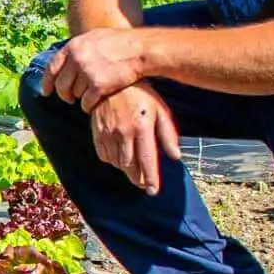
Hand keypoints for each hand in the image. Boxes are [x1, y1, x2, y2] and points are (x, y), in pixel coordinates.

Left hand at [44, 24, 148, 112]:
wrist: (140, 49)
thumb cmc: (120, 43)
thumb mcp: (95, 38)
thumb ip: (79, 48)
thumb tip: (65, 59)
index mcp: (74, 46)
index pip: (52, 67)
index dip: (47, 82)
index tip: (46, 92)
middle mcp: (77, 59)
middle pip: (62, 84)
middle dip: (64, 94)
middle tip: (69, 99)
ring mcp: (87, 72)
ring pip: (75, 94)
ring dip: (80, 98)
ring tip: (88, 96)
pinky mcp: (98, 85)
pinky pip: (86, 103)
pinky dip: (88, 106)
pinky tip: (93, 105)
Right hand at [91, 83, 182, 198]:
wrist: (113, 82)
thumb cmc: (141, 95)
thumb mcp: (160, 110)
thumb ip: (168, 134)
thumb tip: (176, 156)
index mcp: (143, 127)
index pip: (147, 159)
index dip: (150, 178)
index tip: (153, 191)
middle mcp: (124, 132)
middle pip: (130, 166)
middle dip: (138, 178)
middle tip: (144, 184)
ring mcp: (109, 133)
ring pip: (117, 163)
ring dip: (126, 170)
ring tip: (134, 170)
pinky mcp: (97, 133)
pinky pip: (104, 156)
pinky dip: (113, 161)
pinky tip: (120, 158)